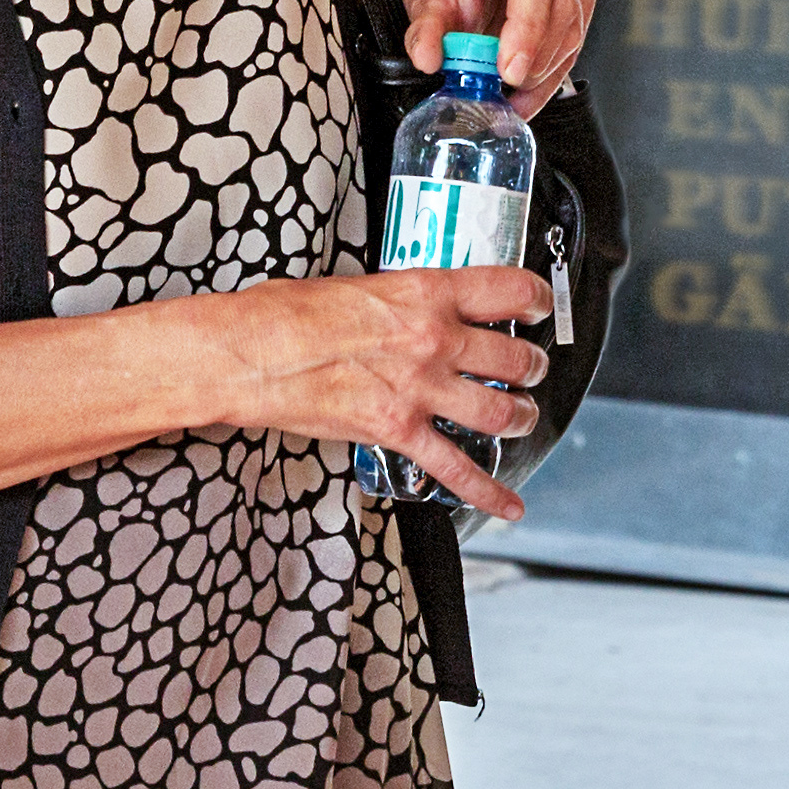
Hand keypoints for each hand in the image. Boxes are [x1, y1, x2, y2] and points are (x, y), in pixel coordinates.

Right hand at [197, 268, 552, 517]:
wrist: (248, 354)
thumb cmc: (284, 314)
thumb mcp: (356, 284)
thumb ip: (400, 298)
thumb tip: (414, 305)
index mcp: (424, 293)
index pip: (509, 289)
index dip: (536, 299)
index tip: (540, 306)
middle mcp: (433, 340)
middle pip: (514, 356)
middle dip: (531, 365)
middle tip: (531, 367)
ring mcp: (419, 389)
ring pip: (500, 411)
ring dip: (520, 417)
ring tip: (521, 417)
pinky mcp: (398, 431)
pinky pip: (455, 468)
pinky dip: (487, 491)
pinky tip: (507, 504)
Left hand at [399, 0, 597, 103]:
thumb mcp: (427, 6)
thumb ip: (424, 31)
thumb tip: (427, 57)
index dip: (528, 25)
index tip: (511, 68)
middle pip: (560, 4)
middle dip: (536, 57)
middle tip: (506, 86)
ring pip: (573, 26)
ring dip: (545, 71)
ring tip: (513, 95)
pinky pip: (576, 38)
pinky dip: (553, 72)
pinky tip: (529, 90)